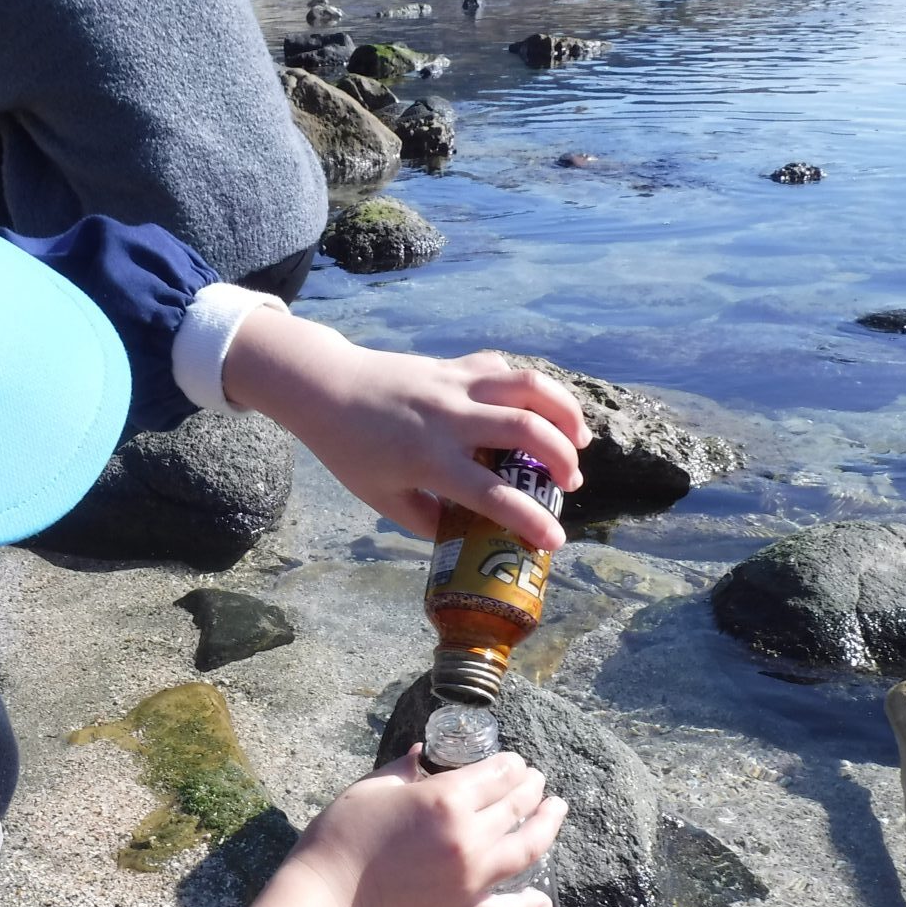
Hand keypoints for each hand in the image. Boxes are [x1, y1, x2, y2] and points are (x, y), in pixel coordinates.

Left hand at [220, 309, 589, 549]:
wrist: (326, 388)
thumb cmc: (350, 450)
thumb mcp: (381, 498)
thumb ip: (427, 520)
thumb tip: (468, 535)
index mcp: (428, 460)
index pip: (492, 494)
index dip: (530, 521)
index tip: (555, 541)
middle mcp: (448, 419)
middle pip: (526, 430)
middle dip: (562, 459)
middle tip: (572, 484)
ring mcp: (455, 385)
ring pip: (529, 385)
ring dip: (565, 411)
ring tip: (580, 439)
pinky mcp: (456, 364)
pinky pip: (504, 370)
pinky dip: (530, 388)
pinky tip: (536, 409)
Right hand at [231, 748, 565, 906]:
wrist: (328, 895)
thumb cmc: (342, 833)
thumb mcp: (372, 787)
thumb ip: (404, 768)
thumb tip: (420, 753)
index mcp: (446, 801)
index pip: (496, 775)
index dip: (510, 764)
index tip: (515, 760)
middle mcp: (469, 838)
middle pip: (516, 807)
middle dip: (531, 787)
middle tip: (537, 779)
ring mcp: (470, 878)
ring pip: (527, 851)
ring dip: (547, 827)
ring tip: (556, 810)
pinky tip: (544, 902)